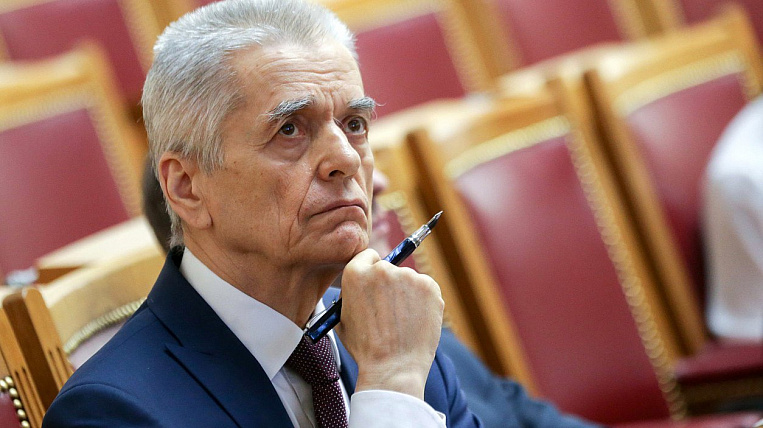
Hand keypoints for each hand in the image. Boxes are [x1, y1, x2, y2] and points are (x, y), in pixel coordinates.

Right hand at [335, 249, 443, 399]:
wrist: (393, 367)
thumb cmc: (366, 349)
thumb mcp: (343, 318)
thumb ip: (352, 295)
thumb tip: (365, 285)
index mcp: (356, 273)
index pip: (367, 256)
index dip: (371, 272)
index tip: (377, 284)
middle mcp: (382, 269)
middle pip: (388, 268)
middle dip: (390, 285)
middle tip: (391, 309)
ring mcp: (408, 276)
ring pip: (408, 280)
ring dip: (407, 294)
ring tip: (403, 322)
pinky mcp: (429, 285)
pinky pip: (425, 288)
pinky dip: (423, 301)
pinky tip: (416, 321)